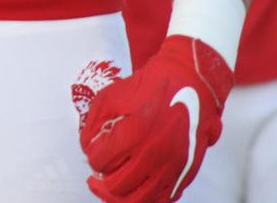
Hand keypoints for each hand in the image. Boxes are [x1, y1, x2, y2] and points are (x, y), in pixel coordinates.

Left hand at [79, 35, 233, 202]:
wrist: (189, 83)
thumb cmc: (148, 88)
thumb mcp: (110, 97)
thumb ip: (93, 124)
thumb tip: (87, 148)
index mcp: (134, 133)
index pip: (100, 161)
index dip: (91, 158)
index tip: (93, 152)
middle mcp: (154, 154)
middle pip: (117, 187)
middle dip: (100, 183)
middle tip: (95, 178)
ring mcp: (172, 165)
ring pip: (141, 200)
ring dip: (120, 198)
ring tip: (109, 191)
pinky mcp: (186, 171)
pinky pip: (164, 198)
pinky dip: (147, 199)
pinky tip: (136, 190)